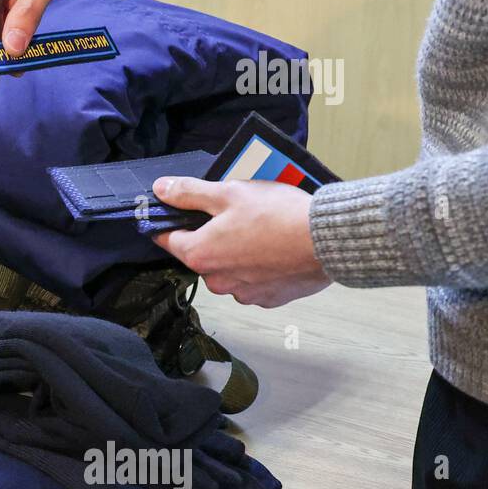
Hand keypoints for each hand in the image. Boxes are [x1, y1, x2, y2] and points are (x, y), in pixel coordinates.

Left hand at [150, 177, 330, 308]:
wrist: (326, 240)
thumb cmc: (277, 216)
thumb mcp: (228, 193)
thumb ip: (190, 193)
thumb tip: (161, 190)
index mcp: (199, 254)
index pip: (168, 239)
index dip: (172, 222)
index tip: (180, 212)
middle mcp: (216, 281)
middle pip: (201, 254)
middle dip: (212, 235)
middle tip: (236, 214)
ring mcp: (242, 293)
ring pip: (228, 269)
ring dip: (237, 253)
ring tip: (261, 230)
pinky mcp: (267, 298)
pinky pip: (254, 281)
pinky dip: (259, 266)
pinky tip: (275, 248)